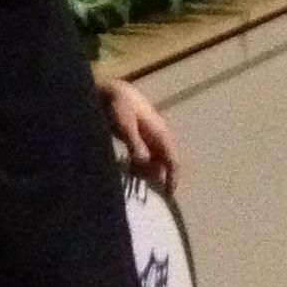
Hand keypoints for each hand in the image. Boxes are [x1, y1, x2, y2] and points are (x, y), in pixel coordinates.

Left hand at [104, 79, 179, 197]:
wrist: (113, 90)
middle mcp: (160, 136)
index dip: (173, 178)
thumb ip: (135, 144)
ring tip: (141, 187)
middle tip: (153, 195)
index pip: (173, 160)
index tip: (169, 196)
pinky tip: (133, 172)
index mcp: (160, 133)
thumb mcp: (125, 125)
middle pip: (167, 162)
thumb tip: (144, 164)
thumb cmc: (119, 106)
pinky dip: (144, 166)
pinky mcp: (141, 136)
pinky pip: (148, 155)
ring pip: (158, 159)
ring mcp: (151, 135)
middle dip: (163, 178)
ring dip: (152, 172)